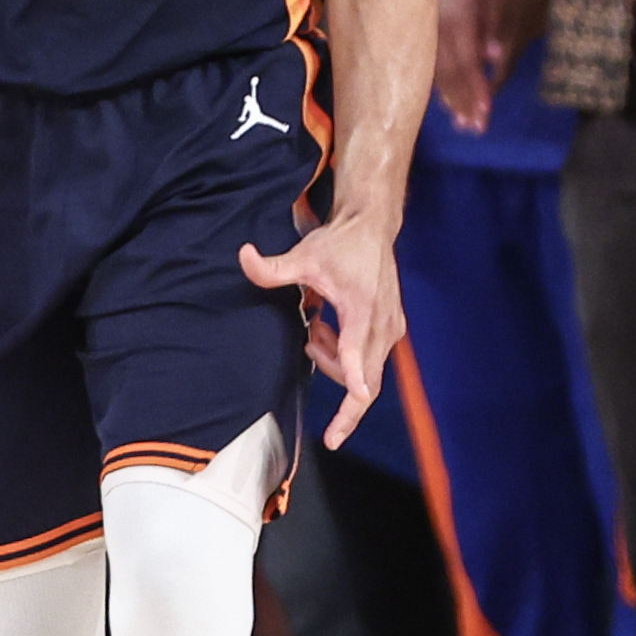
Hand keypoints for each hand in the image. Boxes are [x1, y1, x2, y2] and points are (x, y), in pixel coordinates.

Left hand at [241, 213, 404, 448]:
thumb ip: (272, 267)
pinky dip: (346, 357)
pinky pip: (371, 362)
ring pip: (367, 375)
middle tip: (307, 351)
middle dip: (339, 395)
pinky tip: (327, 329)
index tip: (352, 407)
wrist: (372, 228)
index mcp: (363, 308)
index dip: (355, 382)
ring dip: (334, 363)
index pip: (358, 354)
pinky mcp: (392, 329)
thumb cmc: (340, 243)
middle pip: (369, 382)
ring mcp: (391, 328)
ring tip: (313, 329)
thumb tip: (243, 256)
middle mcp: (383, 324)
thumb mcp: (304, 255)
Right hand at [434, 0, 509, 132]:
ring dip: (450, 98)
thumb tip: (491, 55)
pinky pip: (426, 61)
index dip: (474, 89)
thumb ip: (490, 19)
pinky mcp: (416, 31)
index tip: (484, 114)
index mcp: (454, 15)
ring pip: (435, 70)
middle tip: (476, 129)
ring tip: (462, 123)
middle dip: (463, 102)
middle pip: (448, 73)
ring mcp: (421, 31)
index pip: (464, 61)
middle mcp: (434, 28)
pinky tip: (445, 101)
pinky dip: (437, 83)